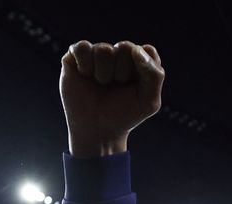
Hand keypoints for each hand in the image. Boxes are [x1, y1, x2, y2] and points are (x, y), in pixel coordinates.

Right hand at [60, 40, 164, 157]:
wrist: (97, 130)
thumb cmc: (124, 115)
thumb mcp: (149, 102)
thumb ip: (155, 74)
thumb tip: (135, 49)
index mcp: (139, 60)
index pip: (146, 51)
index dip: (142, 71)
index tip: (136, 88)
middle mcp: (118, 53)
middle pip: (125, 46)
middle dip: (121, 73)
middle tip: (116, 87)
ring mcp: (97, 53)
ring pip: (103, 49)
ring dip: (103, 74)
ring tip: (101, 84)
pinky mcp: (76, 56)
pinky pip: (82, 48)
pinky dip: (85, 66)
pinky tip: (85, 76)